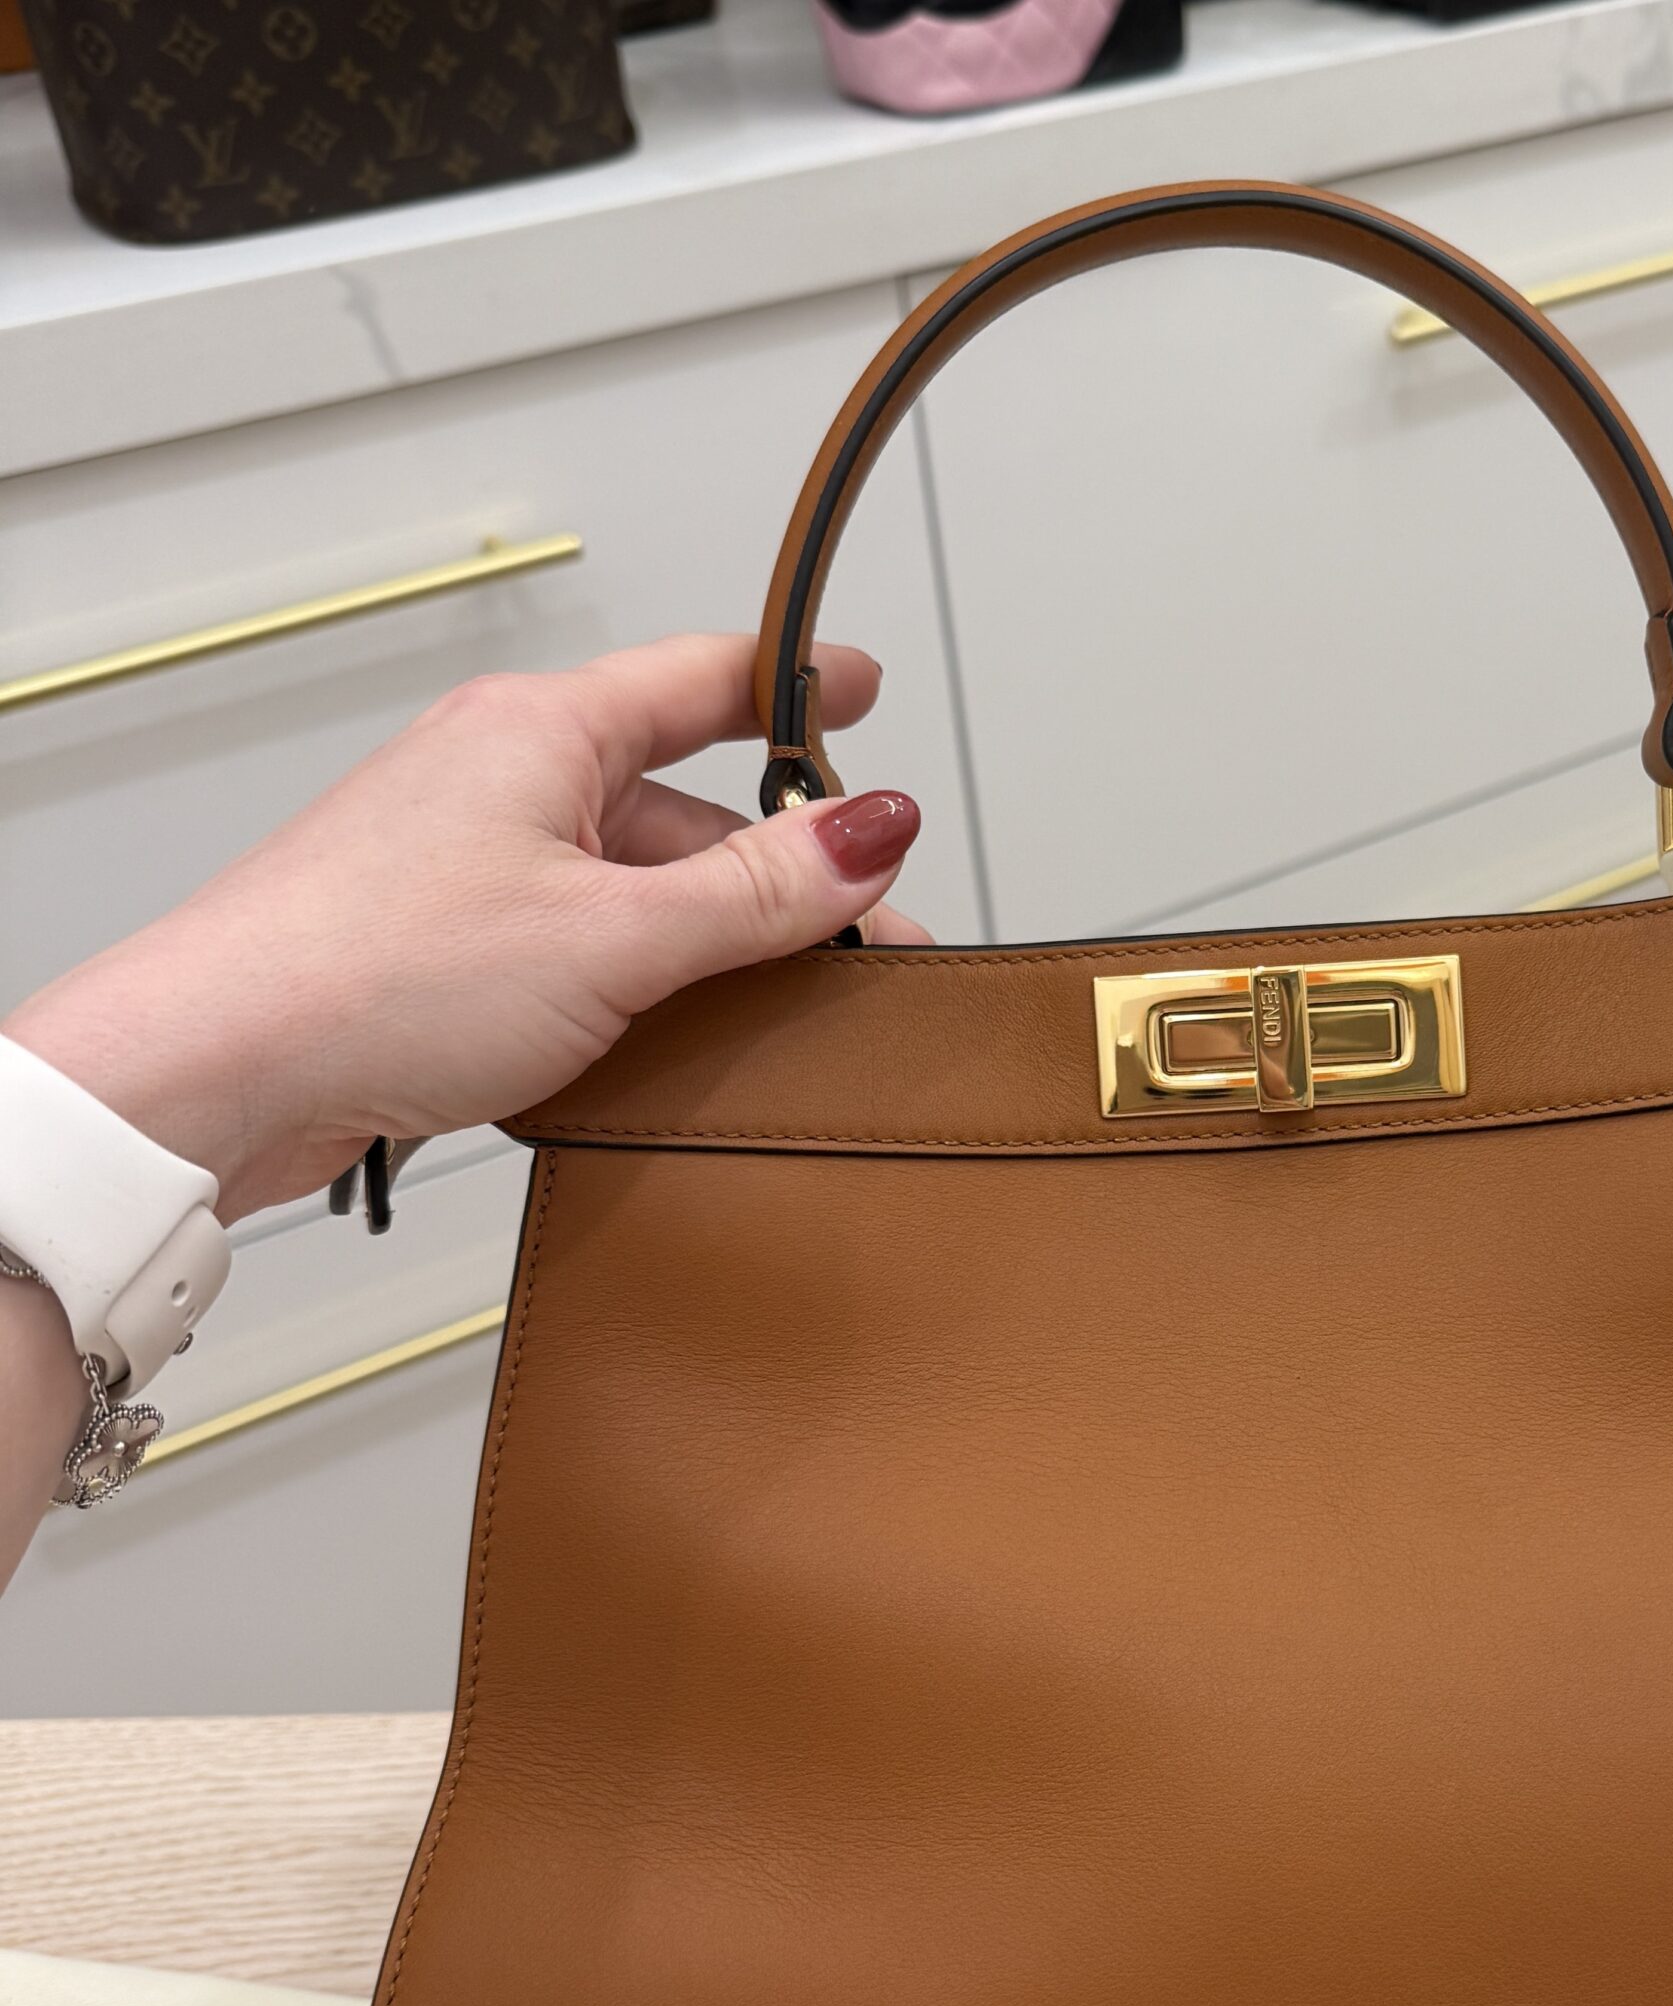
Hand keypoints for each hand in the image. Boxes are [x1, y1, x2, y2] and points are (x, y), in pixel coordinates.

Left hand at [0, 633, 924, 1222]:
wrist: (216, 1074)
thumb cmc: (370, 976)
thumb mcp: (615, 934)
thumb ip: (758, 889)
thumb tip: (870, 830)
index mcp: (543, 733)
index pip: (701, 679)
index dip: (796, 684)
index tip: (864, 690)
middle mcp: (503, 781)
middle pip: (684, 808)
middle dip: (777, 874)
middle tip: (861, 937)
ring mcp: (470, 866)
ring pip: (633, 889)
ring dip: (709, 945)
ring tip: (771, 1009)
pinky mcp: (447, 948)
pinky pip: (580, 947)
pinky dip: (639, 988)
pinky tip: (670, 1045)